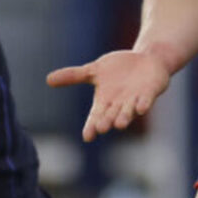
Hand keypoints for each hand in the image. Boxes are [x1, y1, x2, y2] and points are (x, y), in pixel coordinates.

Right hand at [46, 49, 170, 142]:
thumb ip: (73, 76)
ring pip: (128, 111)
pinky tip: (142, 108)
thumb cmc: (118, 70)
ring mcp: (135, 100)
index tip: (87, 136)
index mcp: (104, 102)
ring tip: (119, 124)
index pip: (96, 117)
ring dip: (124, 117)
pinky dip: (143, 104)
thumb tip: (47, 79)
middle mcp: (119, 105)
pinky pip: (146, 100)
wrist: (144, 61)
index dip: (92, 126)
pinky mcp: (149, 93)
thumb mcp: (94, 70)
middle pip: (111, 116)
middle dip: (107, 121)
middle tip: (102, 128)